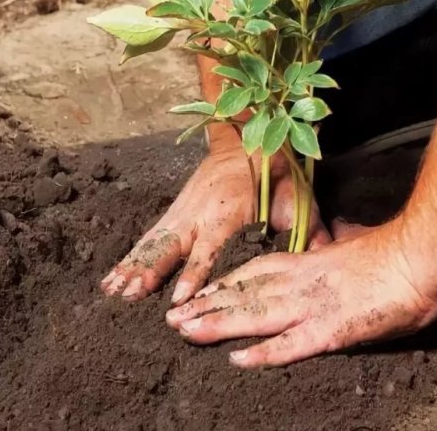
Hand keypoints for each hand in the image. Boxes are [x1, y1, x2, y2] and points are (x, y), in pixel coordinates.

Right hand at [100, 142, 329, 303]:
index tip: (181, 297)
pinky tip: (111, 281)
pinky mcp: (173, 214)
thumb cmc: (277, 175)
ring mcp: (182, 212)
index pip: (210, 247)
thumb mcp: (298, 201)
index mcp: (228, 211)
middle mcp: (199, 213)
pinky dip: (130, 258)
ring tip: (114, 292)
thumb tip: (325, 263)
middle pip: (172, 246)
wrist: (248, 139)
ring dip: (134, 266)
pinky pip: (148, 239)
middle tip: (133, 294)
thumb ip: (309, 234)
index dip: (195, 272)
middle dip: (152, 270)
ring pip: (154, 243)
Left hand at [164, 218, 436, 367]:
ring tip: (186, 332)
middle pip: (246, 294)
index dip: (225, 284)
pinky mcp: (332, 329)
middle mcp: (301, 282)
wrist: (419, 254)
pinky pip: (292, 344)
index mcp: (308, 263)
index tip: (200, 293)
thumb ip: (340, 243)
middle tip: (174, 319)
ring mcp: (314, 305)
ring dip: (220, 324)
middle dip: (208, 307)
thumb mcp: (358, 242)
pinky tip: (239, 360)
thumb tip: (340, 236)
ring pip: (257, 315)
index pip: (256, 272)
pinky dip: (265, 352)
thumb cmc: (394, 251)